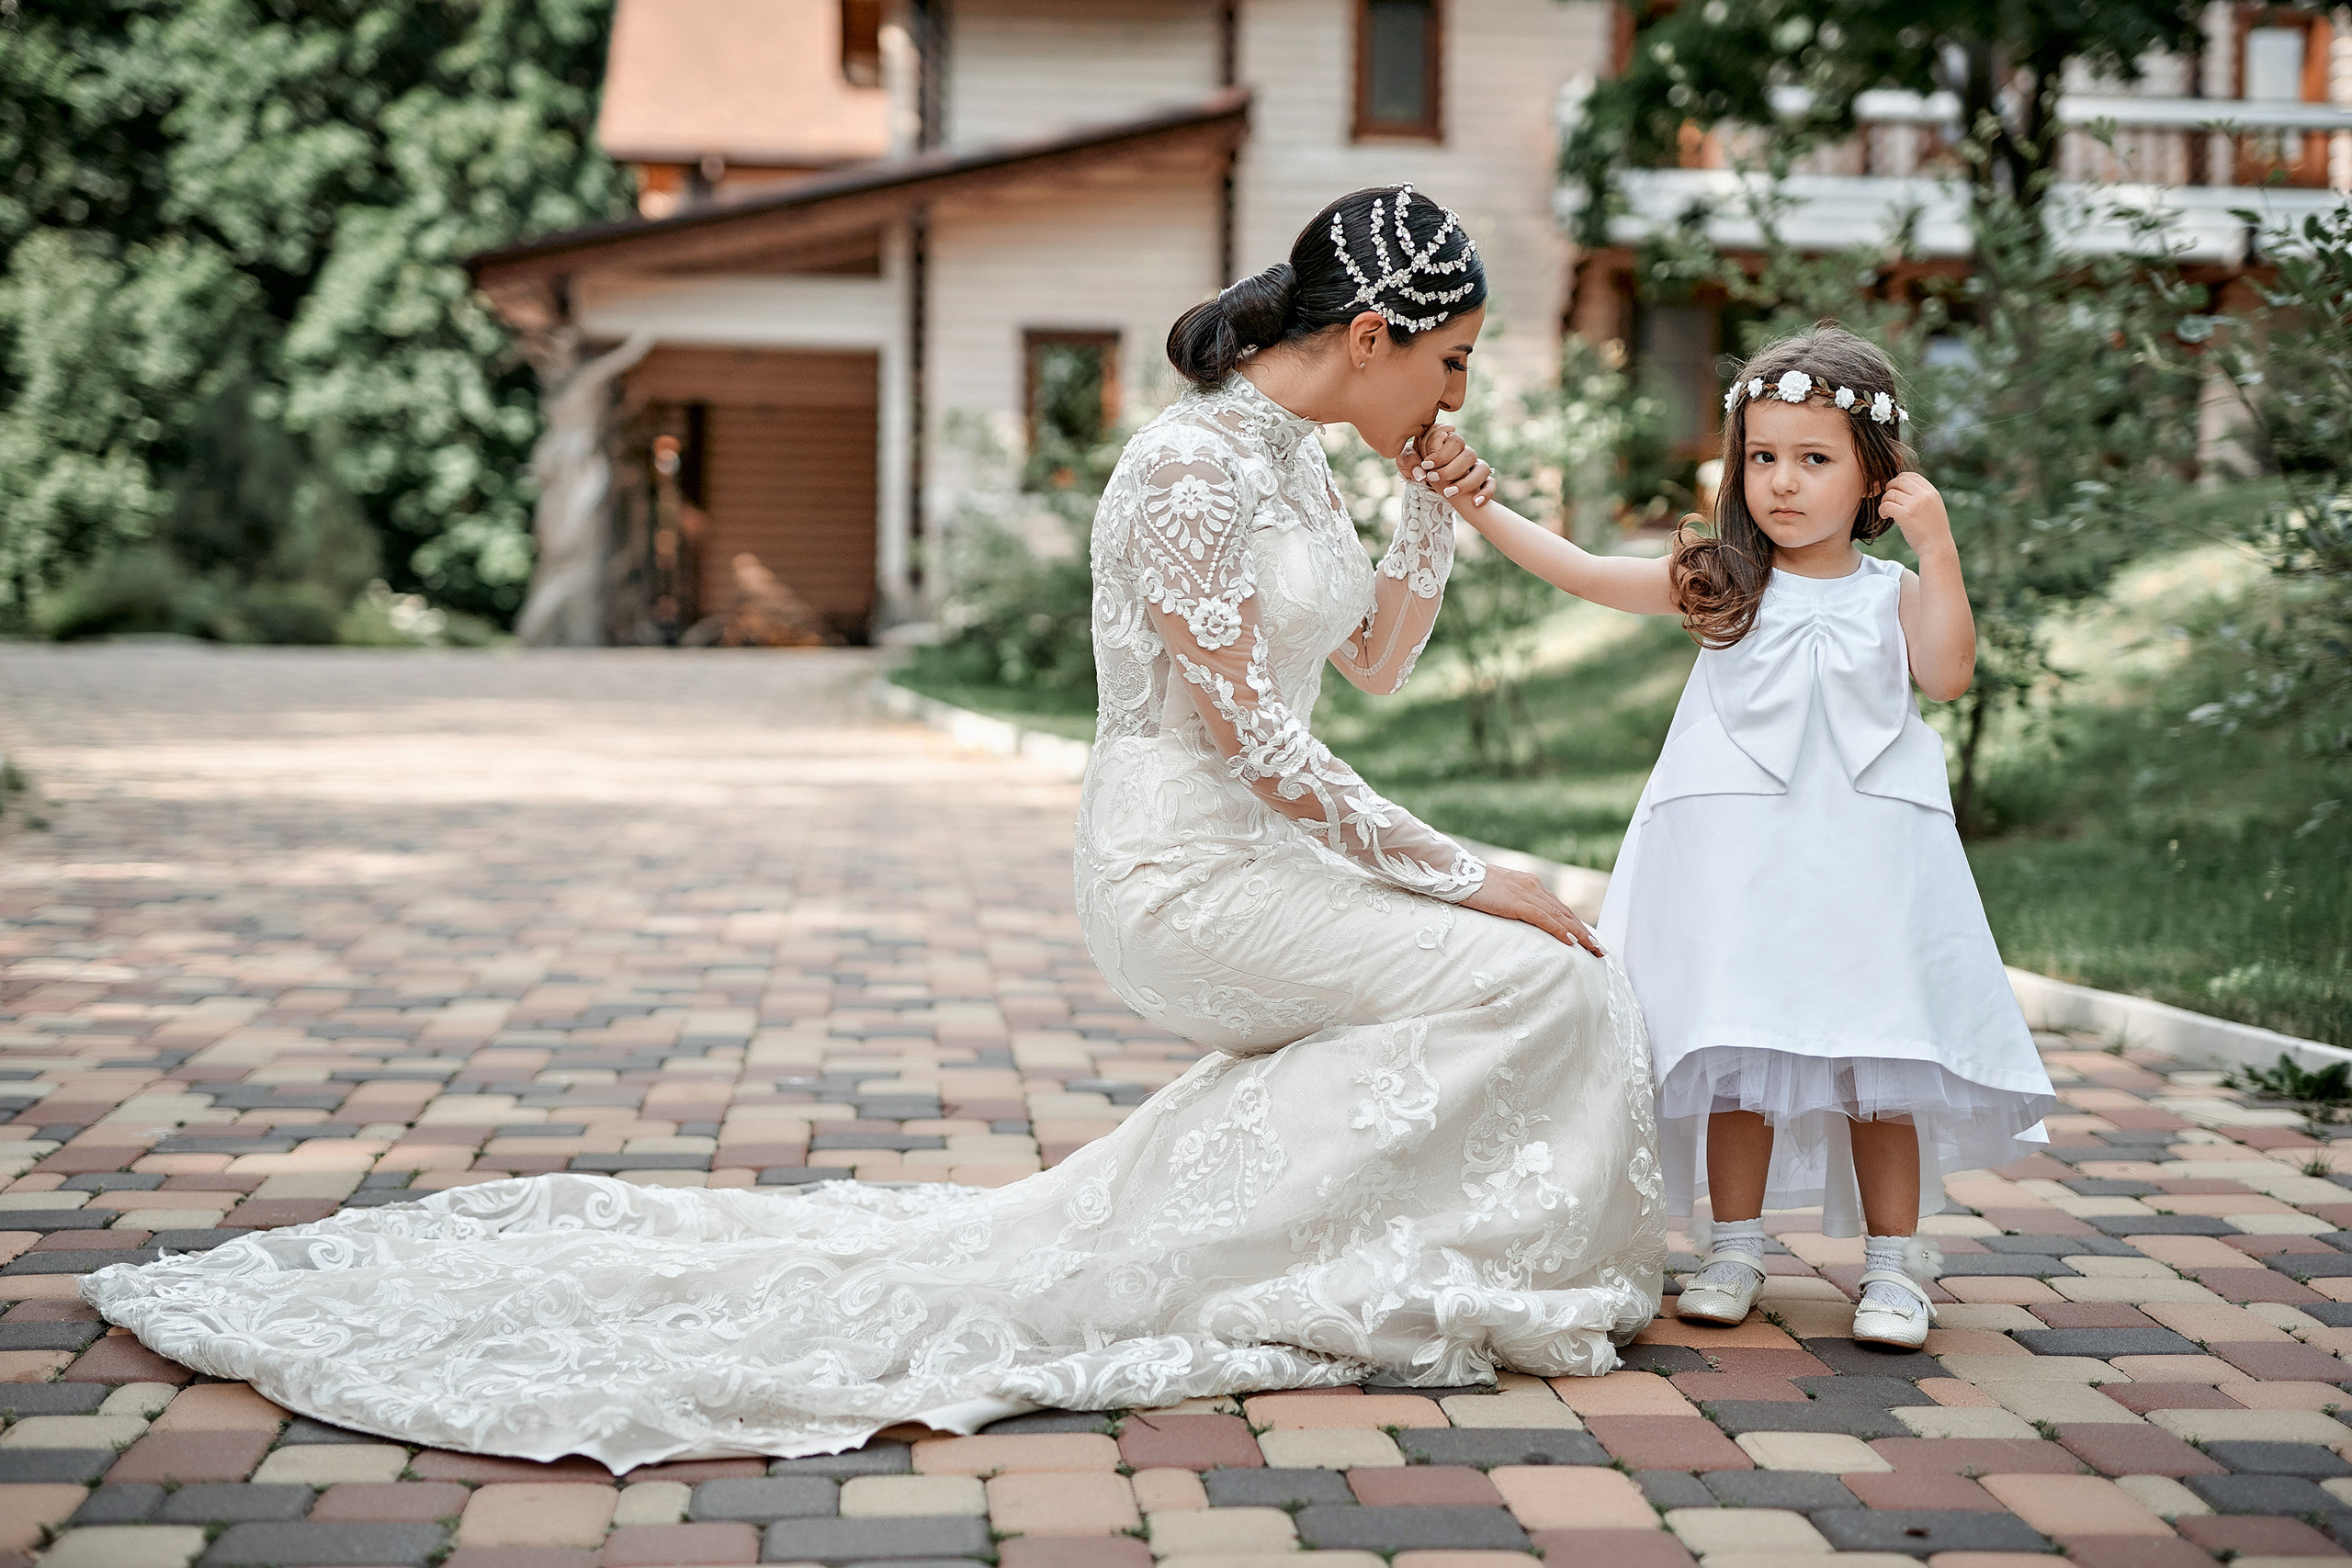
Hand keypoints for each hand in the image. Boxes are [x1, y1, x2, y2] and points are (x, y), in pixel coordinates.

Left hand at [1399, 424, 1495, 507]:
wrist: (1432, 485)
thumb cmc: (1419, 469)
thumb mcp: (1409, 462)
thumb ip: (1410, 460)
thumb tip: (1420, 472)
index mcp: (1450, 445)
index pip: (1455, 441)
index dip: (1441, 453)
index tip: (1427, 465)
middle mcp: (1465, 454)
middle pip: (1469, 454)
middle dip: (1450, 469)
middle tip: (1432, 478)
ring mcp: (1476, 467)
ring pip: (1483, 468)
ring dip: (1466, 482)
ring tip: (1448, 493)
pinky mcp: (1484, 482)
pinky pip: (1491, 484)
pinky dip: (1485, 493)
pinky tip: (1475, 503)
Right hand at [1461, 864, 1604, 955]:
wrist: (1453, 872)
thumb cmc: (1468, 886)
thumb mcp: (1494, 896)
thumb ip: (1509, 903)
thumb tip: (1514, 919)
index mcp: (1529, 883)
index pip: (1558, 907)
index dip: (1575, 924)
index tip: (1587, 939)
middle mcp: (1533, 885)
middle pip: (1565, 912)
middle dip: (1584, 932)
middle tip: (1600, 950)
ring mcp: (1526, 892)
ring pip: (1561, 916)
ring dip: (1580, 934)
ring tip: (1594, 950)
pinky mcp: (1517, 901)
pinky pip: (1545, 919)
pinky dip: (1561, 931)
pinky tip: (1572, 942)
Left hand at [1877, 472, 1950, 553]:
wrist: (1937, 547)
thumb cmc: (1932, 529)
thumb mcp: (1933, 506)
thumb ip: (1922, 495)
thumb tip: (1903, 485)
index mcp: (1931, 492)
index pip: (1911, 475)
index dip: (1899, 480)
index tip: (1896, 491)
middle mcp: (1924, 495)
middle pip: (1899, 480)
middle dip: (1889, 488)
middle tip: (1888, 499)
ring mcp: (1914, 505)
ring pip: (1890, 493)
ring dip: (1884, 501)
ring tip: (1887, 511)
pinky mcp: (1905, 515)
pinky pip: (1886, 505)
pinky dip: (1882, 510)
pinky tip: (1885, 516)